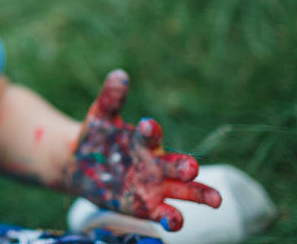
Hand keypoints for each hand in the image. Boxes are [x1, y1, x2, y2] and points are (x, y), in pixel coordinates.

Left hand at [62, 70, 221, 230]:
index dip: (150, 130)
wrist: (80, 165)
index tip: (147, 125)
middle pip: (177, 165)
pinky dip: (171, 219)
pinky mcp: (146, 207)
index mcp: (145, 141)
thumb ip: (111, 99)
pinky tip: (173, 221)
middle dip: (185, 167)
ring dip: (200, 195)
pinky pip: (164, 214)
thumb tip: (119, 75)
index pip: (151, 135)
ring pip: (184, 192)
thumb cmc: (96, 137)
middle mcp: (156, 164)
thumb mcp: (100, 117)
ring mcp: (154, 187)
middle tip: (192, 168)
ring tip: (215, 199)